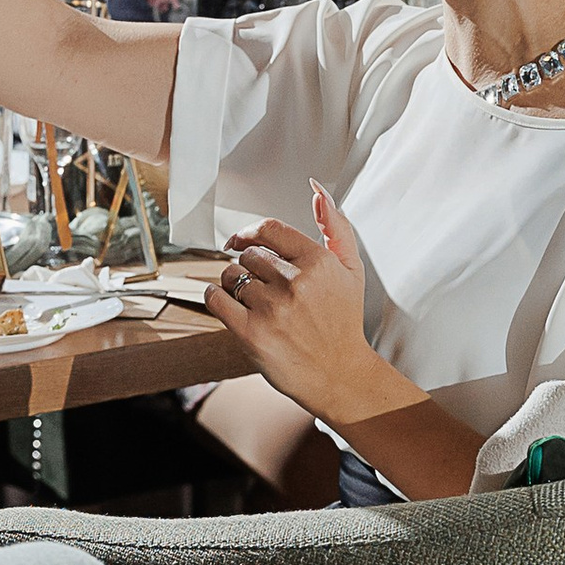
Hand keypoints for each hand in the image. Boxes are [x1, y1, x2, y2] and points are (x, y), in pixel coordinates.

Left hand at [214, 187, 402, 429]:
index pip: (269, 229)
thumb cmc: (342, 320)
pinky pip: (216, 300)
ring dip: (233, 282)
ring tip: (249, 297)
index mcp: (318, 262)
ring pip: (231, 276)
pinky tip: (224, 299)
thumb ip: (336, 226)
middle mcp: (295, 283)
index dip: (250, 233)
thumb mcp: (351, 269)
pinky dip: (213, 295)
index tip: (242, 240)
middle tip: (258, 281)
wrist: (339, 373)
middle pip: (249, 254)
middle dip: (248, 264)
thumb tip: (317, 191)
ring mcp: (272, 309)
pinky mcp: (252, 334)